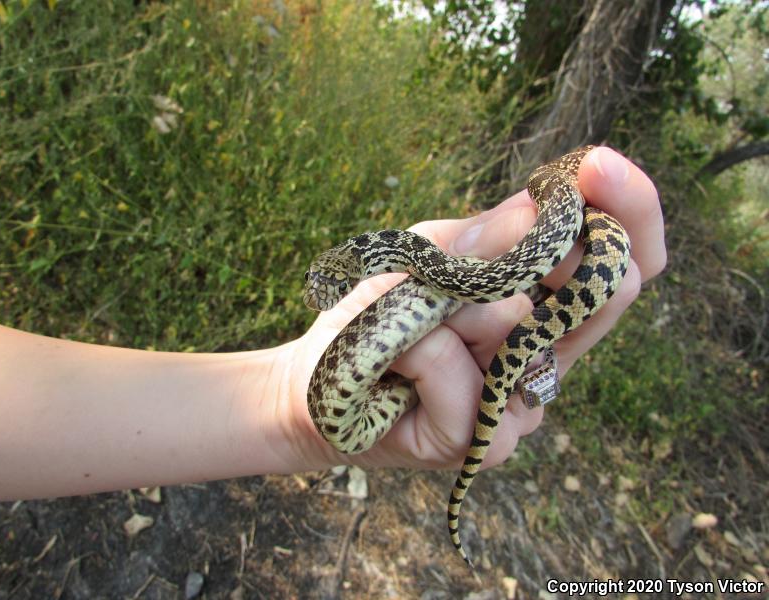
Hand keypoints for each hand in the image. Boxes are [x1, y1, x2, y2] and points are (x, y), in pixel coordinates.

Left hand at [281, 147, 665, 471]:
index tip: (600, 167)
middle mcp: (545, 353)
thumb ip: (483, 240)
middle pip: (607, 296)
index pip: (614, 261)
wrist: (318, 375)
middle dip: (578, 243)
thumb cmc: (376, 310)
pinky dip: (413, 348)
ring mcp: (522, 402)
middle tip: (533, 207)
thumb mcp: (426, 257)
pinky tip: (393, 363)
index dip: (628, 211)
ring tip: (406, 317)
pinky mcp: (486, 439)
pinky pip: (457, 371)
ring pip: (516, 323)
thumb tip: (540, 208)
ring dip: (447, 300)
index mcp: (541, 304)